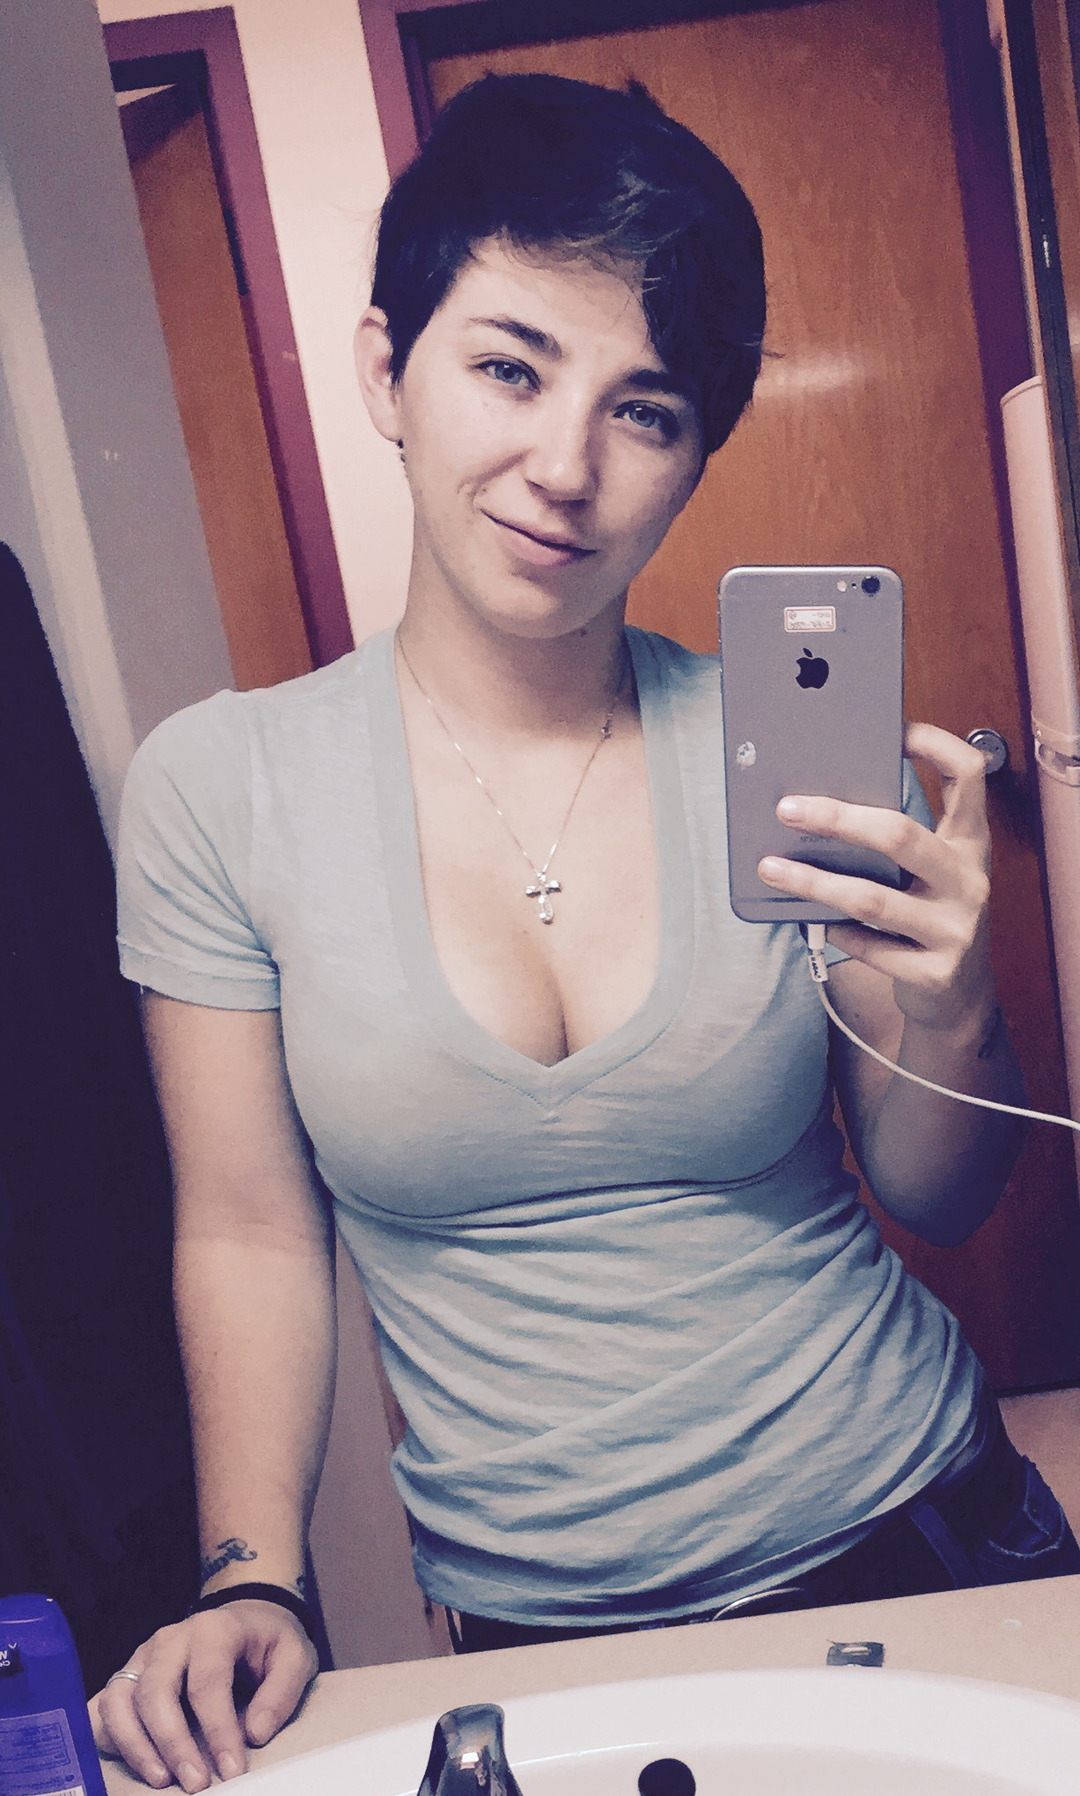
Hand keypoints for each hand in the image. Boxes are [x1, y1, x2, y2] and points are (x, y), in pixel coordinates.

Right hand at [91, 1602, 316, 1789]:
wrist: (246, 1616)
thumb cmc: (268, 1641)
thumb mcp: (294, 1655)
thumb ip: (281, 1691)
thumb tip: (254, 1733)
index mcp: (213, 1629)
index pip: (207, 1683)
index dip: (218, 1730)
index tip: (231, 1771)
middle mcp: (170, 1639)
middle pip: (155, 1692)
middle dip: (173, 1743)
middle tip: (196, 1784)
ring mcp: (143, 1657)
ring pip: (119, 1699)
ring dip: (135, 1745)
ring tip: (162, 1779)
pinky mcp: (127, 1676)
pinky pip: (103, 1707)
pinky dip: (108, 1737)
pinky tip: (129, 1764)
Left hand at [758, 722, 994, 1032]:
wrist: (956, 997)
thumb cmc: (924, 914)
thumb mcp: (924, 871)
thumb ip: (889, 840)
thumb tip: (810, 802)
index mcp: (969, 841)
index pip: (969, 776)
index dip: (936, 744)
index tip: (894, 728)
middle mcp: (969, 879)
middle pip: (900, 834)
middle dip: (837, 818)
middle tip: (786, 808)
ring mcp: (956, 928)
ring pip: (872, 898)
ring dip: (814, 882)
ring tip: (770, 868)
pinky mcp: (935, 972)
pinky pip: (869, 947)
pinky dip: (836, 933)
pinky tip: (813, 922)